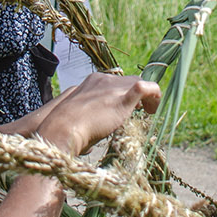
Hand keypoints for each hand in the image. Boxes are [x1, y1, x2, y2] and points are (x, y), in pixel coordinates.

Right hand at [32, 73, 160, 156]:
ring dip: (147, 97)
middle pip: (130, 80)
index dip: (125, 94)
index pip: (117, 82)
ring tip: (148, 113)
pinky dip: (154, 94)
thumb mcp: (80, 116)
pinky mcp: (122, 98)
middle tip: (141, 112)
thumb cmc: (68, 128)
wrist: (63, 128)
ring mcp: (113, 87)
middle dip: (138, 95)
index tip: (129, 109)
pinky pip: (145, 88)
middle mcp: (104, 80)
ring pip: (139, 82)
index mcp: (93, 81)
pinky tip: (152, 110)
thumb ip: (90, 115)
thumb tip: (93, 136)